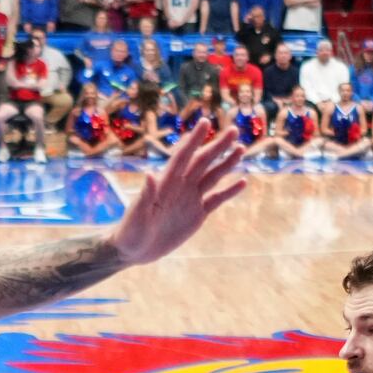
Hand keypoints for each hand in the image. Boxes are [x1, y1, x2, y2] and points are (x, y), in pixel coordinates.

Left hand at [111, 119, 246, 268]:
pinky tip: (242, 182)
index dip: (193, 140)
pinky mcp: (197, 215)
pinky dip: (229, 191)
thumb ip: (145, 196)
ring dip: (226, 164)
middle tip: (234, 130)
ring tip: (241, 149)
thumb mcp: (137, 215)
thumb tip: (150, 173)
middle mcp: (180, 187)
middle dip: (217, 146)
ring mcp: (190, 200)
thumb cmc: (130, 232)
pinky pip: (216, 200)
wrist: (133, 250)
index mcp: (165, 183)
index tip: (204, 122)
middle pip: (202, 162)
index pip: (183, 157)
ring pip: (212, 177)